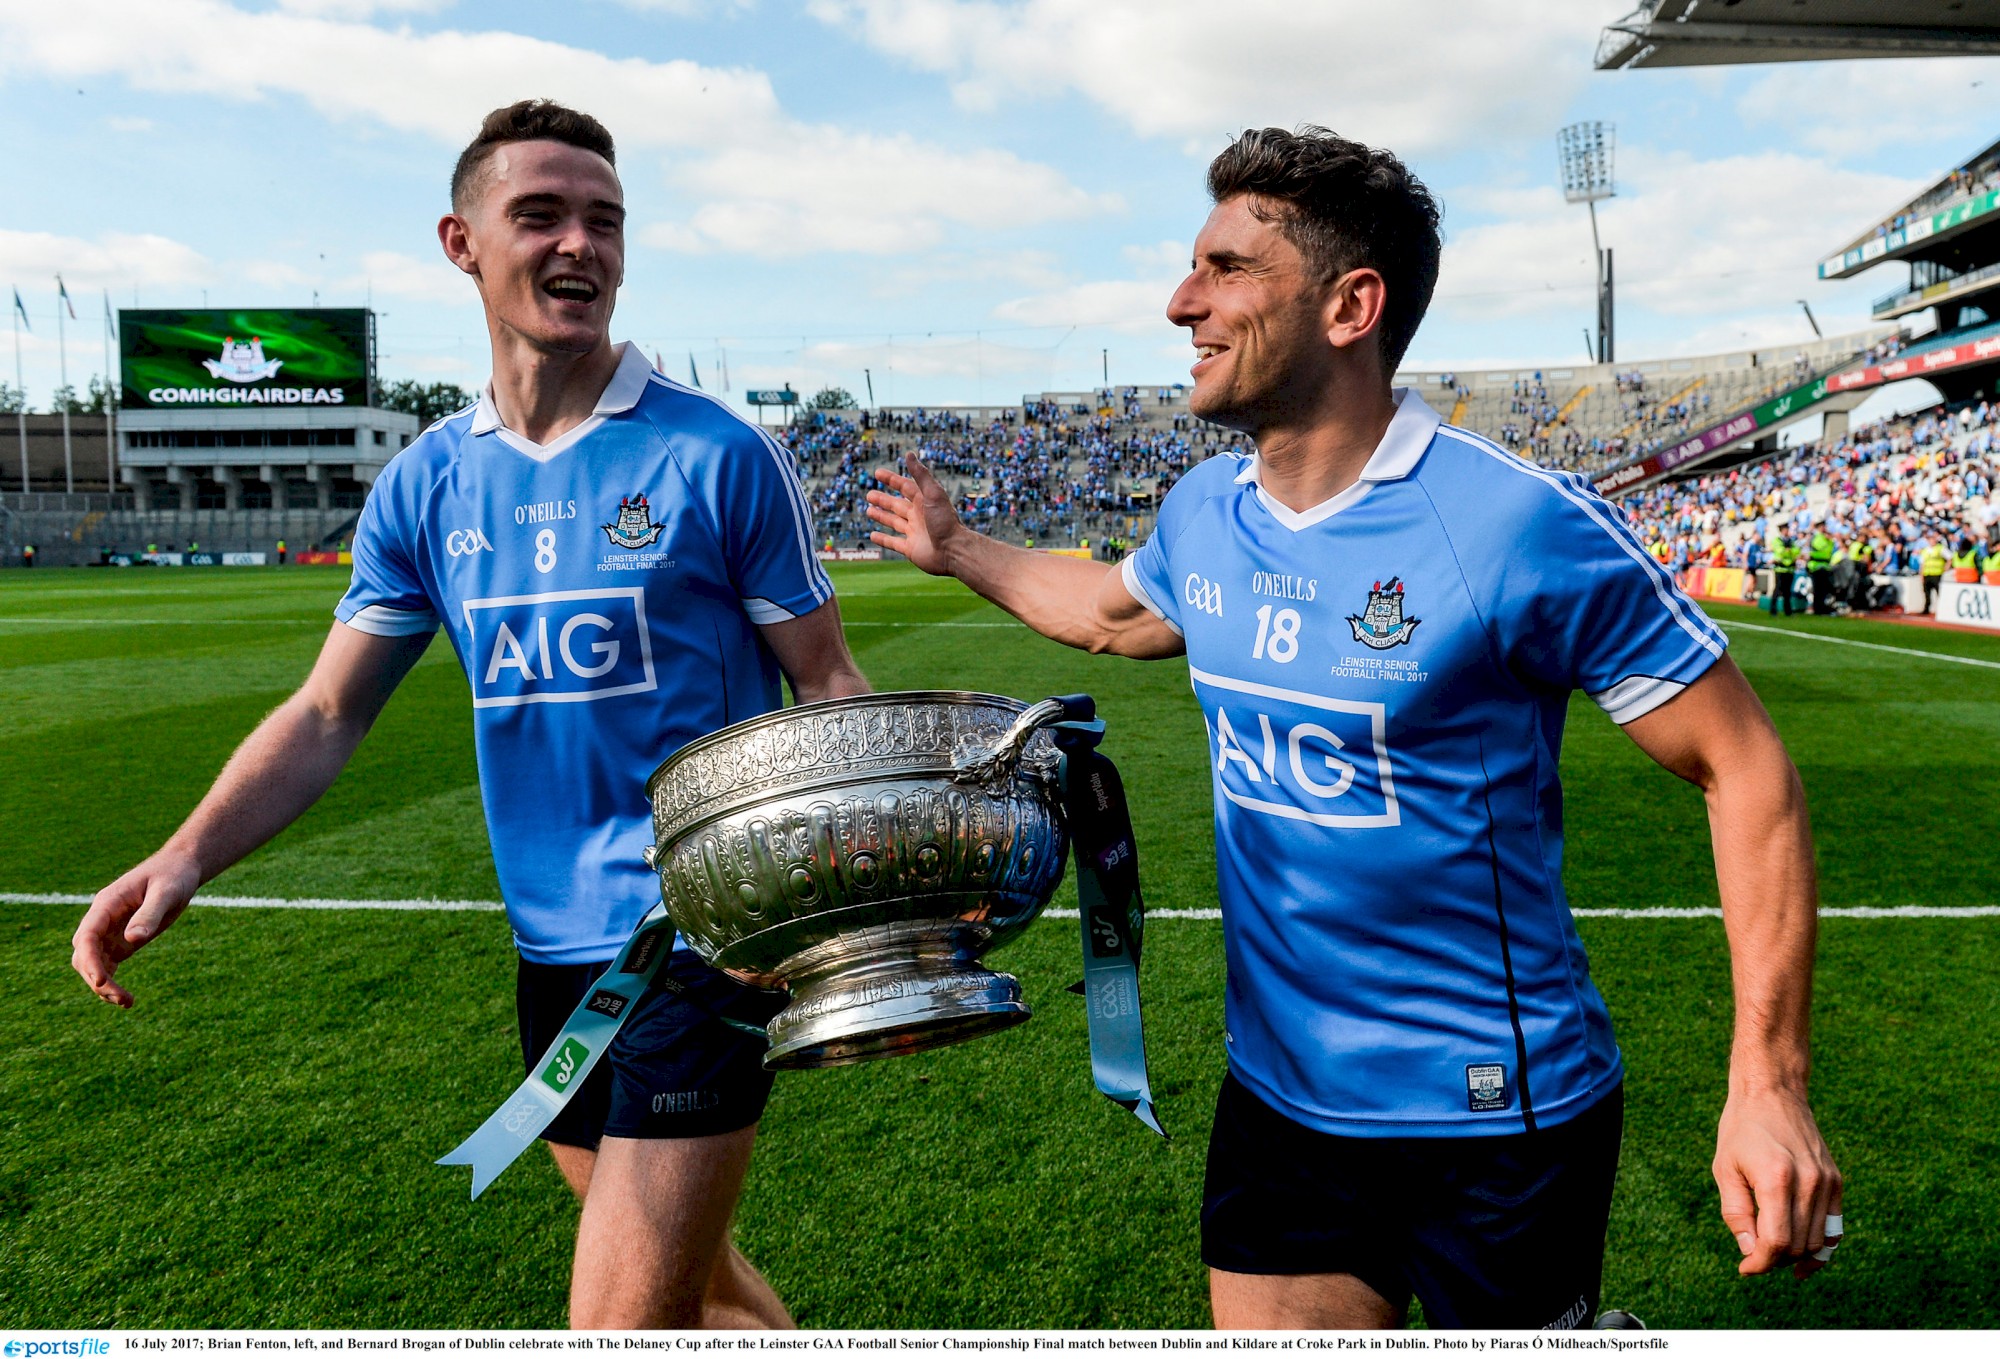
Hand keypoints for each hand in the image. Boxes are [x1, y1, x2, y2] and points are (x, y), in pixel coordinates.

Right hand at [72, 850, 201, 1008]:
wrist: (181, 867)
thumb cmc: (174, 875)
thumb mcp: (167, 892)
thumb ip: (150, 913)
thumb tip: (132, 939)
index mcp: (108, 903)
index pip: (87, 936)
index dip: (90, 960)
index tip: (101, 980)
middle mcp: (102, 919)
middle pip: (84, 954)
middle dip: (97, 978)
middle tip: (122, 998)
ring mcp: (110, 930)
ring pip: (93, 963)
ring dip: (103, 985)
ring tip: (127, 1002)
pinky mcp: (121, 940)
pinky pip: (107, 964)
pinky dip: (111, 982)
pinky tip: (125, 999)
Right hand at [866, 454, 961, 574]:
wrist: (953, 550)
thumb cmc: (945, 521)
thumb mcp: (933, 494)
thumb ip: (921, 475)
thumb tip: (909, 454)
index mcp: (924, 502)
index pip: (905, 487)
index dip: (891, 480)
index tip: (877, 473)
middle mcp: (919, 516)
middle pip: (897, 505)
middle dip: (883, 500)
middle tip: (869, 494)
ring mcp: (914, 533)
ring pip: (894, 522)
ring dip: (882, 516)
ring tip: (869, 510)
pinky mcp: (911, 549)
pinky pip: (893, 543)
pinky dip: (883, 539)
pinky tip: (872, 535)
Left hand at [1713, 1087, 1843, 1279]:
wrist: (1773, 1093)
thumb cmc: (1741, 1129)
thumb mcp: (1724, 1168)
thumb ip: (1736, 1213)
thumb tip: (1751, 1253)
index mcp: (1777, 1178)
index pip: (1776, 1241)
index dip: (1760, 1263)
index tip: (1745, 1269)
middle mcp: (1809, 1183)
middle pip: (1797, 1245)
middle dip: (1774, 1261)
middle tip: (1754, 1259)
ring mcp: (1827, 1182)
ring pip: (1817, 1241)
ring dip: (1795, 1256)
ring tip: (1773, 1255)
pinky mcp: (1836, 1181)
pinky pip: (1834, 1228)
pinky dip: (1821, 1248)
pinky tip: (1804, 1261)